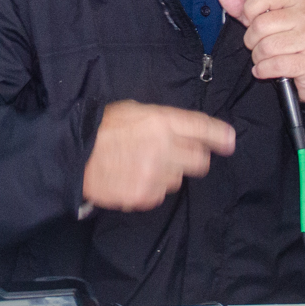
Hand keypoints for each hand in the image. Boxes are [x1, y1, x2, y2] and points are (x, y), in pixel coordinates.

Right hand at [81, 100, 236, 211]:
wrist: (75, 155)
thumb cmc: (104, 128)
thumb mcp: (136, 110)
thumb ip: (166, 120)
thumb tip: (192, 130)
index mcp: (161, 122)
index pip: (202, 128)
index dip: (219, 135)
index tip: (229, 141)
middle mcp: (164, 148)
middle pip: (199, 160)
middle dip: (193, 157)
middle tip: (178, 155)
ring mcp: (155, 174)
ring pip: (179, 179)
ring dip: (170, 172)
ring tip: (145, 164)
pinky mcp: (145, 195)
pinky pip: (161, 193)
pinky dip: (153, 187)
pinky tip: (134, 176)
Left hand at [218, 0, 304, 103]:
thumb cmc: (288, 42)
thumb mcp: (266, 20)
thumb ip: (244, 6)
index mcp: (298, 0)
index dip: (249, 9)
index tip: (250, 20)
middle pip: (261, 25)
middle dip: (251, 40)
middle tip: (258, 44)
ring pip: (266, 47)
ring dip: (258, 57)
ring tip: (265, 58)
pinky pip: (275, 65)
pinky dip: (263, 70)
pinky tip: (266, 69)